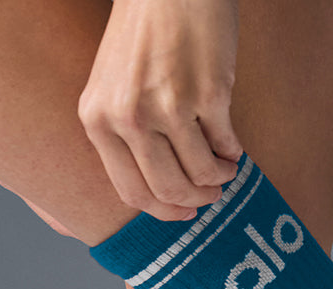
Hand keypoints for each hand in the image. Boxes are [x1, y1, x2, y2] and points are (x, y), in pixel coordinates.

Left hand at [79, 0, 242, 221]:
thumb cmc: (143, 33)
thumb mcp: (111, 85)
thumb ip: (122, 134)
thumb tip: (157, 190)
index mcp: (98, 119)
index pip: (131, 191)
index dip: (163, 211)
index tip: (183, 212)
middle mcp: (129, 117)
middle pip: (168, 190)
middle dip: (196, 200)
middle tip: (211, 195)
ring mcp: (169, 106)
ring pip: (201, 173)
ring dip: (219, 177)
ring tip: (225, 168)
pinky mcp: (209, 95)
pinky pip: (225, 145)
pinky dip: (233, 152)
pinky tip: (233, 146)